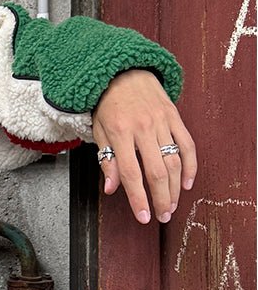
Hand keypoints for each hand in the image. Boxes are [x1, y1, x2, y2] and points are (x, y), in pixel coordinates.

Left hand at [91, 70, 196, 223]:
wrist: (123, 72)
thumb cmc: (108, 104)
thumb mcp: (99, 131)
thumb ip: (107, 160)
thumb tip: (112, 188)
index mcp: (120, 132)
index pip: (130, 173)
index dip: (138, 198)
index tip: (143, 217)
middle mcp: (142, 128)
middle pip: (156, 171)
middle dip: (160, 198)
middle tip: (162, 216)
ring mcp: (161, 122)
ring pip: (174, 161)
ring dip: (174, 188)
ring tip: (171, 205)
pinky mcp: (174, 117)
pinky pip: (187, 145)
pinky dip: (190, 166)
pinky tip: (187, 183)